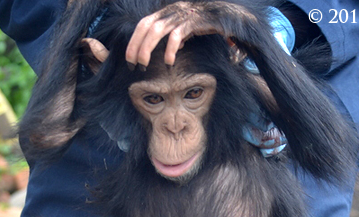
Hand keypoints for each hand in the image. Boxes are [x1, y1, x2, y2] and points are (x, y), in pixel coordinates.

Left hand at [125, 1, 252, 66]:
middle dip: (136, 45)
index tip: (129, 58)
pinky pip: (177, 35)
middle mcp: (172, 11)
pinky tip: (168, 61)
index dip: (134, 40)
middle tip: (132, 63)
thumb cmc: (208, 24)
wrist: (229, 16)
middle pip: (146, 26)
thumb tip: (173, 48)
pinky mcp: (193, 22)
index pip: (144, 24)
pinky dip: (170, 49)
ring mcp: (182, 15)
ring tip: (143, 64)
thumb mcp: (188, 29)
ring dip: (147, 47)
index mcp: (167, 12)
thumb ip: (178, 36)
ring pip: (157, 30)